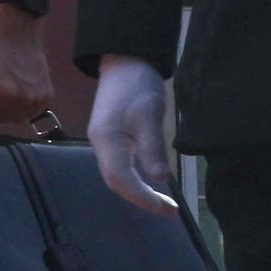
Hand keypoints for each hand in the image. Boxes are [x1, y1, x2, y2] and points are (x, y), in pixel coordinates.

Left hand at [0, 10, 56, 126]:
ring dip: (8, 109)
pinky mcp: (47, 96)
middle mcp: (23, 101)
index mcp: (3, 95)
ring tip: (4, 87)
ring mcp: (38, 99)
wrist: (18, 31)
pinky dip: (23, 106)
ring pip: (16, 118)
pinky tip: (17, 89)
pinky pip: (31, 112)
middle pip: (0, 119)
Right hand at [88, 56, 179, 216]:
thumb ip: (152, 148)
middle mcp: (101, 145)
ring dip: (138, 191)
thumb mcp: (149, 116)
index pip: (120, 180)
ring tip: (162, 200)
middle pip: (115, 182)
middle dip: (141, 199)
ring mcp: (104, 141)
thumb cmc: (137, 87)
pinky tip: (150, 180)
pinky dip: (135, 179)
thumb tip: (161, 180)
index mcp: (107, 141)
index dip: (142, 198)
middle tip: (169, 209)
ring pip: (116, 176)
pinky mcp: (111, 137)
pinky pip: (119, 166)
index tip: (167, 208)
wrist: (125, 61)